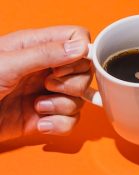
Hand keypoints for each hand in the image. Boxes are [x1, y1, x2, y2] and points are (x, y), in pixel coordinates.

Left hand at [0, 26, 91, 141]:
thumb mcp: (8, 64)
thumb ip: (45, 53)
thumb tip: (80, 47)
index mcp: (38, 48)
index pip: (78, 39)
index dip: (80, 55)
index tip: (61, 69)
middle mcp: (48, 70)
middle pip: (85, 73)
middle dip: (72, 86)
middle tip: (47, 86)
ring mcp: (51, 94)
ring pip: (80, 100)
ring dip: (60, 108)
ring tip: (37, 107)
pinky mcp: (50, 116)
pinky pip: (72, 121)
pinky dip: (59, 125)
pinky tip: (40, 123)